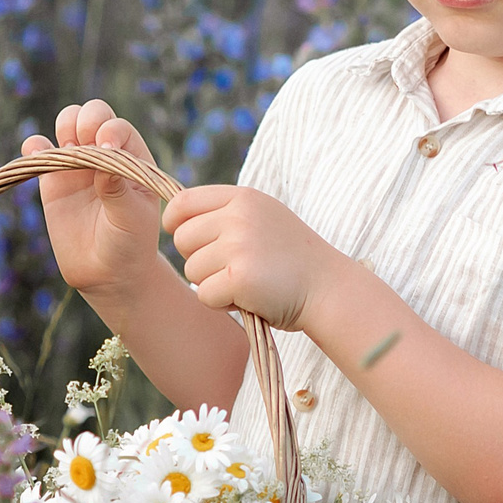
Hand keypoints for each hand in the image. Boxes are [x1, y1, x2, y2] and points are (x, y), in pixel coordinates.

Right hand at [21, 102, 166, 297]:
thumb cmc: (130, 243)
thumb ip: (119, 190)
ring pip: (66, 125)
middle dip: (85, 119)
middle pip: (92, 115)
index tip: (106, 148)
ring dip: (64, 126)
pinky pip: (39, 153)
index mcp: (132, 158)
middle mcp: (105, 155)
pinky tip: (35, 152)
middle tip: (82, 140)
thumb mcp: (132, 218)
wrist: (107, 273)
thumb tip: (104, 159)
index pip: (118, 128)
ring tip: (66, 149)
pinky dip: (33, 146)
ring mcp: (78, 165)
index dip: (110, 130)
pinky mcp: (52, 180)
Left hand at [162, 184, 349, 330]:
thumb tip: (174, 219)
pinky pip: (205, 295)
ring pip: (192, 271)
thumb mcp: (262, 218)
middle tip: (230, 269)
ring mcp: (240, 245)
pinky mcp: (240, 277)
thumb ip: (226, 213)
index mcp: (243, 197)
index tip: (185, 239)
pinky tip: (249, 298)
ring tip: (246, 283)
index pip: (183, 202)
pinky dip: (223, 304)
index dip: (175, 223)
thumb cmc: (290, 259)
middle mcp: (240, 216)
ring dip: (212, 284)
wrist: (328, 288)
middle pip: (183, 240)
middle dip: (198, 260)